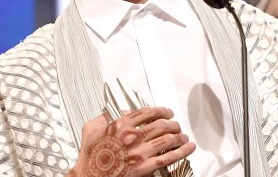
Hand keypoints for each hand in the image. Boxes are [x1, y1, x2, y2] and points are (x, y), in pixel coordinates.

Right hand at [67, 106, 195, 176]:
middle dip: (173, 123)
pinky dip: (182, 151)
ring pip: (168, 139)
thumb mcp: (91, 129)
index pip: (148, 112)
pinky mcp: (145, 167)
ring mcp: (140, 152)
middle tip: (176, 125)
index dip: (161, 110)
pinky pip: (168, 157)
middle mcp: (132, 136)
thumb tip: (117, 111)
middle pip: (161, 124)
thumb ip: (104, 117)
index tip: (167, 112)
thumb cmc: (89, 156)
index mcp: (120, 124)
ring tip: (184, 137)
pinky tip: (189, 148)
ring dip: (179, 136)